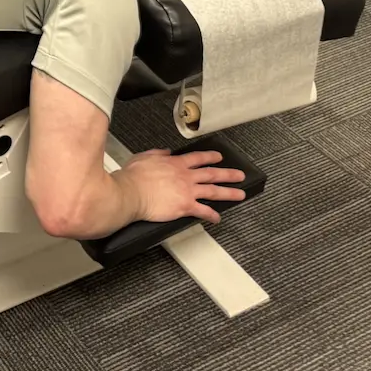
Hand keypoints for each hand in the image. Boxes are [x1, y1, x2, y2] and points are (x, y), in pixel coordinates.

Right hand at [121, 148, 245, 225]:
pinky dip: (212, 215)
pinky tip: (217, 218)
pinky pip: (203, 211)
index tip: (218, 157)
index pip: (197, 158)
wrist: (131, 192)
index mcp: (175, 163)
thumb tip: (166, 152)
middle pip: (211, 174)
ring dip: (229, 192)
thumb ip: (158, 154)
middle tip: (239, 175)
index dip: (210, 157)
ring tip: (240, 194)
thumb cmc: (133, 177)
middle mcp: (185, 176)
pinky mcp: (185, 206)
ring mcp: (187, 191)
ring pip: (213, 191)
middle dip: (227, 174)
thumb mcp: (144, 157)